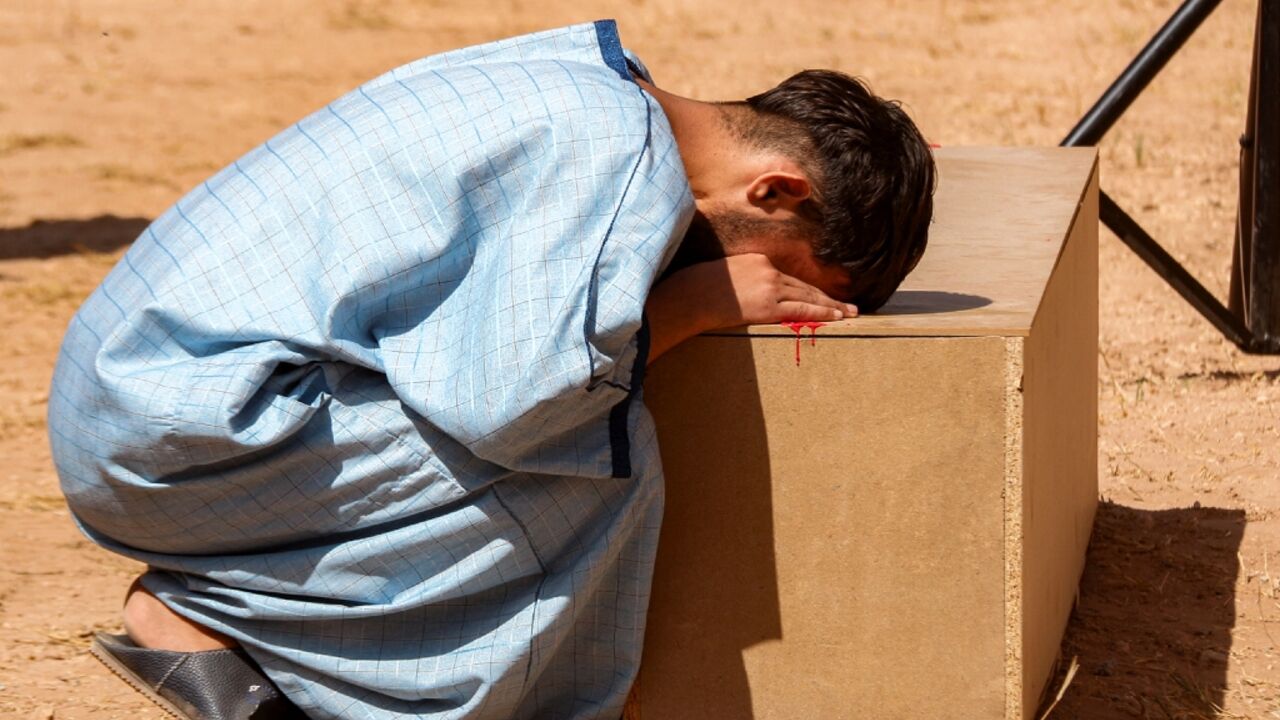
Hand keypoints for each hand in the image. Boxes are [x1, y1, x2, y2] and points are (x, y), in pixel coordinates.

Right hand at [697, 253, 857, 327]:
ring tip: (849, 314)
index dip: (810, 289)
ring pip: (808, 297)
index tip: (824, 296)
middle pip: (805, 287)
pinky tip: (836, 316)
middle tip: (849, 306)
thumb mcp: (726, 275)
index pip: (791, 278)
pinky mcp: (768, 306)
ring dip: (831, 307)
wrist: (690, 296)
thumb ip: (745, 280)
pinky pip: (802, 310)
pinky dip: (822, 313)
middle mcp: (769, 270)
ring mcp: (770, 287)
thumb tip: (752, 295)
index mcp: (759, 260)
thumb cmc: (699, 289)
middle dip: (828, 297)